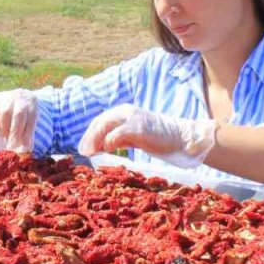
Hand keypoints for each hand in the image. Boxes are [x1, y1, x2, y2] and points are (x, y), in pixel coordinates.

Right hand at [0, 89, 38, 153]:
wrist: (15, 101)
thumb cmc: (24, 117)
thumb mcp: (29, 124)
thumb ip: (27, 137)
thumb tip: (25, 152)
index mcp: (32, 102)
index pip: (29, 119)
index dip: (24, 134)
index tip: (19, 146)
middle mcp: (19, 95)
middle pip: (17, 115)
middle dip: (14, 133)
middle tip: (10, 145)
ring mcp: (5, 95)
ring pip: (3, 113)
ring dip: (4, 128)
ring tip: (4, 136)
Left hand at [78, 104, 215, 167]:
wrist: (180, 137)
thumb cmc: (157, 139)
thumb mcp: (133, 136)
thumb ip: (118, 138)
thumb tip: (101, 146)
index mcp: (123, 112)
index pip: (100, 121)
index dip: (89, 134)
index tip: (84, 148)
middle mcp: (125, 111)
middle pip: (99, 122)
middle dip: (89, 138)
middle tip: (83, 152)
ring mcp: (132, 118)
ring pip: (104, 126)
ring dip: (95, 140)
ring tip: (90, 152)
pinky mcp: (138, 127)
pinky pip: (116, 134)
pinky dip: (109, 142)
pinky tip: (108, 150)